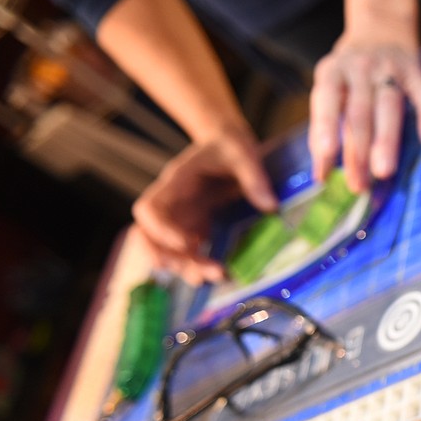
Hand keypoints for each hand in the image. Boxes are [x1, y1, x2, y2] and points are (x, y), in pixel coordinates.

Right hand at [132, 131, 277, 284]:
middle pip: (153, 237)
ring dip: (188, 267)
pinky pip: (191, 251)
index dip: (160, 230)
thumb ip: (254, 178)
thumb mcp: (243, 153)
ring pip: (172, 249)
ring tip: (217, 275)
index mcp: (175, 182)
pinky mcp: (197, 227)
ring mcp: (183, 218)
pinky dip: (200, 265)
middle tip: (199, 273)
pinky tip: (222, 273)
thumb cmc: (230, 146)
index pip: (149, 209)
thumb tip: (270, 206)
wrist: (227, 145)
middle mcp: (173, 204)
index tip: (185, 243)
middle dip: (171, 258)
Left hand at [308, 36, 420, 192]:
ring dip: (386, 140)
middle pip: (360, 111)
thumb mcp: (331, 88)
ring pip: (389, 106)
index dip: (325, 129)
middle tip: (358, 185)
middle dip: (358, 150)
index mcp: (333, 72)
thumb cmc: (350, 74)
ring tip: (384, 172)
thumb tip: (322, 176)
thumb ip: (326, 126)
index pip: (327, 102)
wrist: (381, 28)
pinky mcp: (417, 70)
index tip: (325, 160)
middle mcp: (360, 67)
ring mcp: (391, 68)